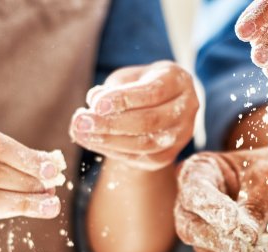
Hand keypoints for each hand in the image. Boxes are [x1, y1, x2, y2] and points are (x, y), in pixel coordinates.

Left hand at [69, 61, 198, 171]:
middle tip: (81, 121)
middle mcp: (187, 109)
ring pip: (145, 144)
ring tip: (80, 132)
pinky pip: (140, 158)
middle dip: (111, 123)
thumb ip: (113, 87)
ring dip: (108, 140)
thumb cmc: (142, 84)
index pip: (153, 92)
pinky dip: (112, 150)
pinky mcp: (168, 155)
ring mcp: (181, 136)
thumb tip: (93, 101)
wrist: (162, 104)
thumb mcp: (129, 77)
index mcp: (178, 81)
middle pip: (149, 121)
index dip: (124, 99)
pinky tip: (92, 141)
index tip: (96, 103)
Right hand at [175, 142, 267, 251]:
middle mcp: (201, 206)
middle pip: (190, 229)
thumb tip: (243, 236)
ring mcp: (214, 235)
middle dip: (217, 240)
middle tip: (242, 248)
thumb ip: (258, 203)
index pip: (194, 192)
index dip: (210, 207)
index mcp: (204, 173)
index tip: (232, 220)